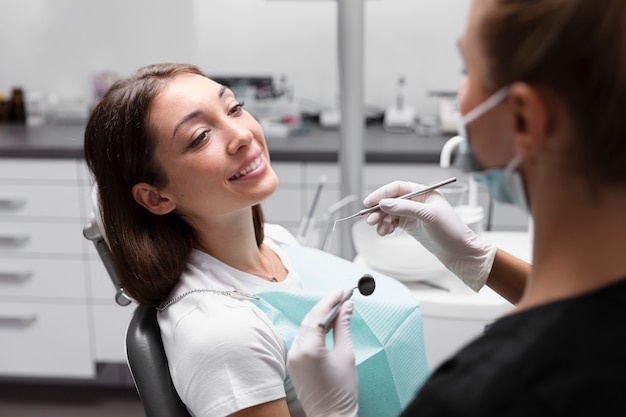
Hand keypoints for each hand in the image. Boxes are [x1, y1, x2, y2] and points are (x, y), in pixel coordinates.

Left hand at [287, 289, 357, 416]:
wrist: (331, 416)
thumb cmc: (342, 390)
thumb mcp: (346, 354)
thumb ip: (343, 326)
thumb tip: (346, 306)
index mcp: (310, 348)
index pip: (318, 315)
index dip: (331, 300)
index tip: (342, 291)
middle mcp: (296, 351)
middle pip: (309, 319)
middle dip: (326, 306)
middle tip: (342, 297)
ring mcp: (292, 357)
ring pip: (304, 327)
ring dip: (319, 317)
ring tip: (337, 308)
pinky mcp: (293, 363)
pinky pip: (302, 338)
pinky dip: (314, 329)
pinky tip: (326, 325)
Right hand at [363, 181, 495, 290]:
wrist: (461, 253)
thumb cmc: (452, 232)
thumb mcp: (428, 216)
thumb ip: (405, 208)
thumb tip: (384, 203)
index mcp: (424, 193)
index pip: (397, 188)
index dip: (382, 193)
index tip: (369, 202)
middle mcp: (418, 202)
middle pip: (391, 201)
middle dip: (379, 210)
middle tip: (371, 220)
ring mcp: (414, 214)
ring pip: (390, 213)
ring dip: (382, 221)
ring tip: (381, 230)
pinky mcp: (412, 226)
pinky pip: (394, 223)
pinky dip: (387, 227)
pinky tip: (386, 232)